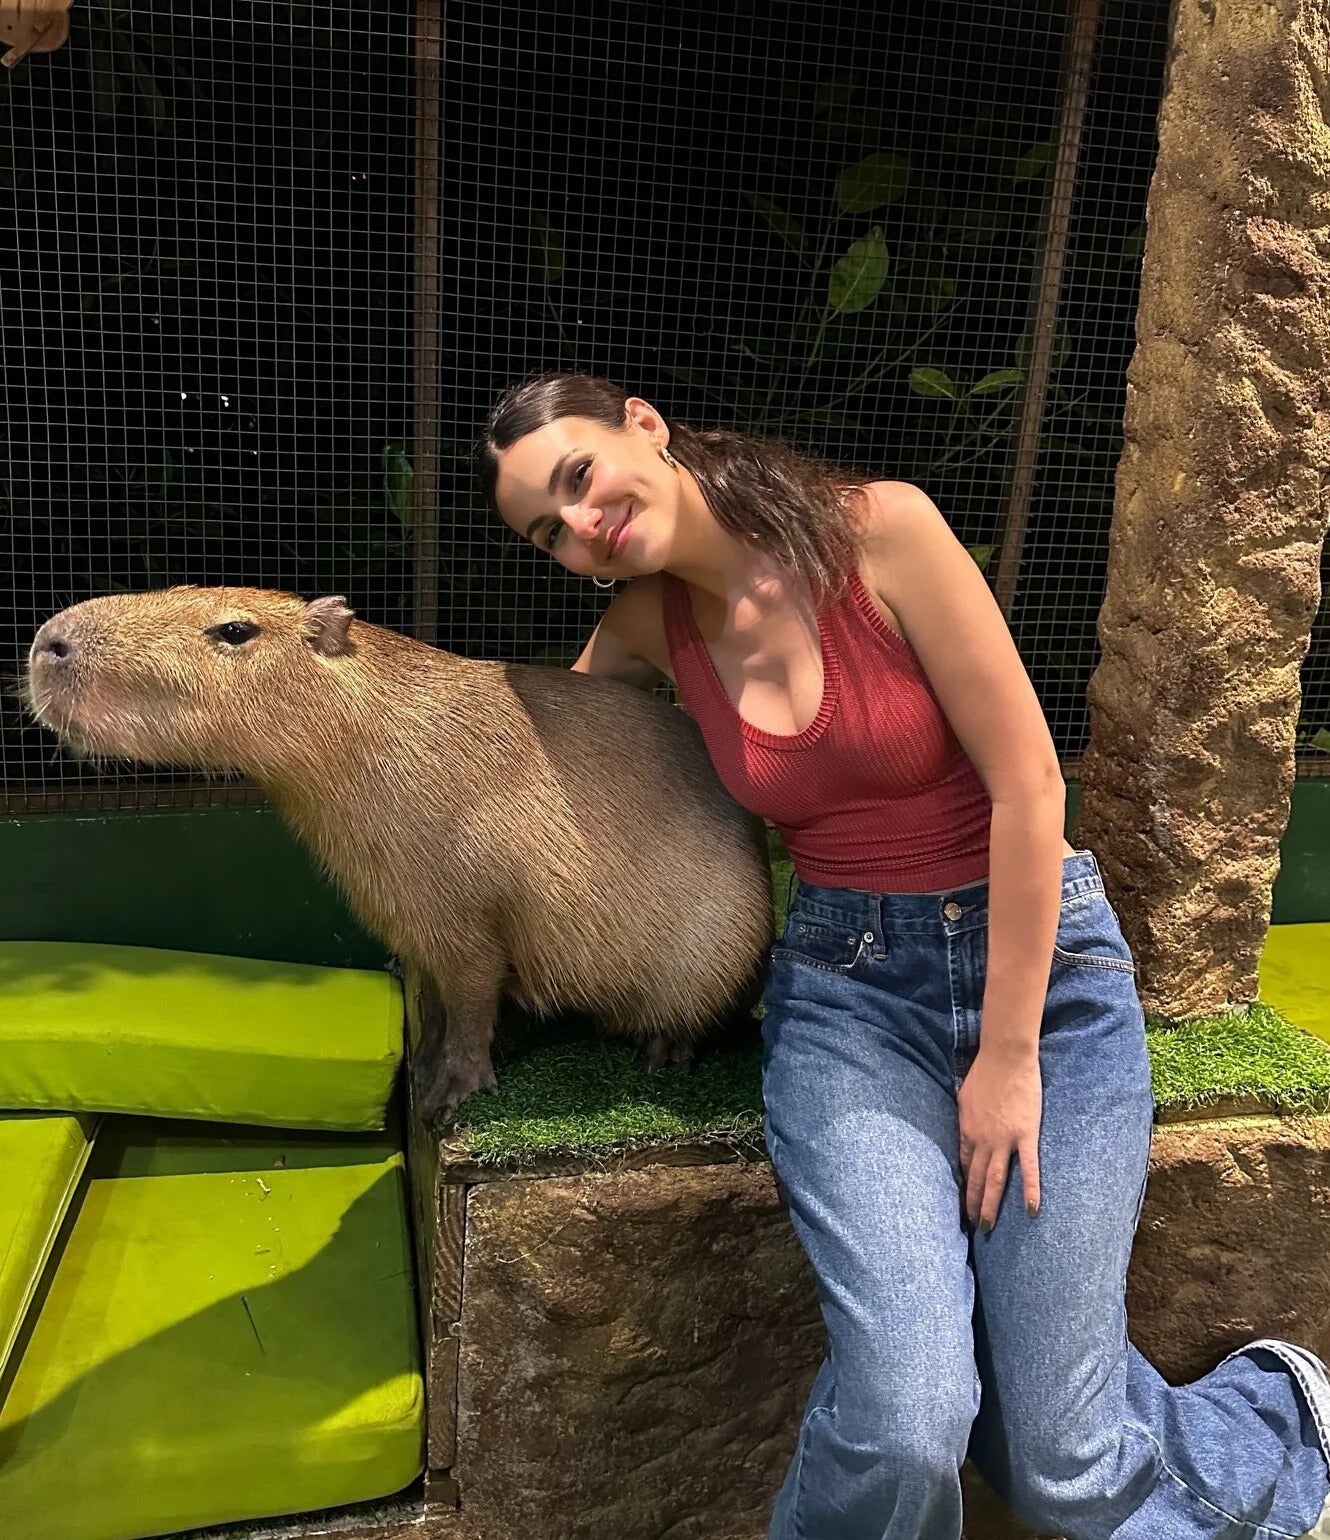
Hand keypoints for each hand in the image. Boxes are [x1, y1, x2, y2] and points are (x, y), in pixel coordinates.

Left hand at [957, 1042, 1042, 1231]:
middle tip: (971, 1226)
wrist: (1005, 1057)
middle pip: (975, 1177)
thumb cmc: (984, 1072)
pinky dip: (1030, 1190)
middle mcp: (981, 1140)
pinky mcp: (1025, 1136)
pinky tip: (1032, 1210)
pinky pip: (1029, 1168)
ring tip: (987, 1226)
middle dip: (972, 1203)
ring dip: (990, 1204)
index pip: (962, 1164)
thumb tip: (964, 1129)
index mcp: (966, 1130)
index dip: (961, 1184)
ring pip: (995, 1179)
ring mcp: (1003, 1140)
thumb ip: (965, 1116)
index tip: (959, 1202)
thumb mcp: (964, 1096)